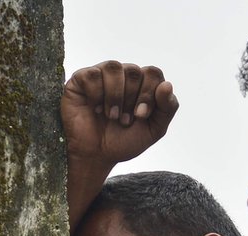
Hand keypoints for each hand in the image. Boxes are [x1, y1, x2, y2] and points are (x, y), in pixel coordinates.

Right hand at [62, 60, 178, 164]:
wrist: (95, 156)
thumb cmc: (123, 142)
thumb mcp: (154, 130)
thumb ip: (167, 108)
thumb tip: (167, 85)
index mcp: (141, 84)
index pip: (153, 73)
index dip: (149, 93)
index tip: (140, 116)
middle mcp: (122, 76)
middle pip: (134, 70)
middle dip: (131, 98)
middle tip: (124, 121)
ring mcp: (101, 75)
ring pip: (114, 67)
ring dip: (115, 96)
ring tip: (111, 116)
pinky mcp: (80, 79)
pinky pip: (92, 75)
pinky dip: (96, 94)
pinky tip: (94, 108)